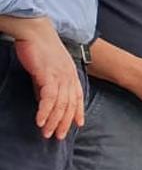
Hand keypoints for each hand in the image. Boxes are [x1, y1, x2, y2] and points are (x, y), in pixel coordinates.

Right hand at [11, 19, 82, 139]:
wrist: (36, 32)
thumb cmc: (41, 49)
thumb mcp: (48, 70)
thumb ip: (48, 85)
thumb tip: (45, 100)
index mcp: (71, 75)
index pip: (77, 97)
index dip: (78, 112)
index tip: (77, 125)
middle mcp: (69, 77)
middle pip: (70, 105)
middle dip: (64, 122)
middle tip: (58, 136)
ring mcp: (60, 76)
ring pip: (60, 104)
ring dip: (53, 121)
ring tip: (47, 133)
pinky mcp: (48, 75)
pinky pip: (49, 97)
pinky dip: (45, 111)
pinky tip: (40, 121)